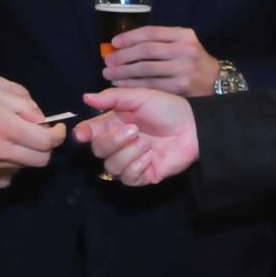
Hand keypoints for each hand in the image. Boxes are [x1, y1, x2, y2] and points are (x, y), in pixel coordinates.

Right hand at [0, 75, 63, 186]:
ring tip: (19, 137)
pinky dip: (12, 169)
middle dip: (47, 146)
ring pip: (25, 167)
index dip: (58, 134)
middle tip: (39, 131)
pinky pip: (6, 178)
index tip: (57, 126)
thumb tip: (42, 119)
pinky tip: (7, 155)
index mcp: (4, 126)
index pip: (46, 141)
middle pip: (41, 160)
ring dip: (30, 154)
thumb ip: (22, 103)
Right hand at [74, 88, 199, 185]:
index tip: (82, 135)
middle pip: (98, 151)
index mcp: (114, 124)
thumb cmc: (167, 108)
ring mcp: (131, 161)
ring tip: (146, 144)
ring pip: (111, 167)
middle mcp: (119, 144)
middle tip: (135, 131)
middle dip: (113, 141)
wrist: (194, 126)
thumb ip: (112, 97)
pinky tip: (149, 157)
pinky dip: (136, 167)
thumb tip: (86, 97)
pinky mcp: (143, 175)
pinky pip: (128, 179)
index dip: (82, 134)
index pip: (90, 132)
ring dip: (127, 154)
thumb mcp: (140, 97)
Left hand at [102, 25, 219, 95]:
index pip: (150, 33)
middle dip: (123, 56)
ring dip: (123, 72)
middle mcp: (184, 49)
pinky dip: (133, 85)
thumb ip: (160, 42)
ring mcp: (183, 69)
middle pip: (146, 51)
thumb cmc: (192, 61)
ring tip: (109, 75)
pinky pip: (150, 85)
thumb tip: (123, 45)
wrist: (216, 82)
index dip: (129, 37)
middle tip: (107, 62)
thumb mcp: (183, 43)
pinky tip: (122, 86)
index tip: (113, 43)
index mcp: (183, 35)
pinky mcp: (181, 87)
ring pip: (145, 69)